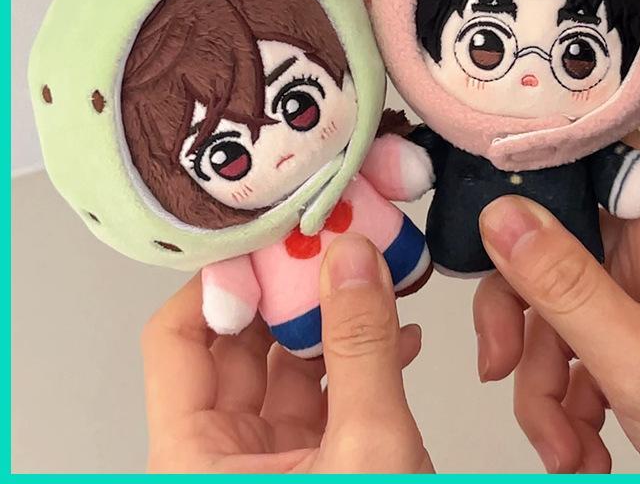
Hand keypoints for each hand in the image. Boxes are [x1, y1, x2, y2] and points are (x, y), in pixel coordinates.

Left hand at [143, 234, 432, 472]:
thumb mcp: (367, 452)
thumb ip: (359, 349)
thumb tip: (352, 260)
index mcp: (194, 461)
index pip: (178, 339)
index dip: (223, 284)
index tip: (275, 239)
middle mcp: (221, 457)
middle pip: (237, 343)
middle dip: (289, 290)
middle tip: (329, 245)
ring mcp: (271, 460)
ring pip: (287, 364)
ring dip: (332, 319)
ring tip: (373, 280)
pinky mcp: (317, 463)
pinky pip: (326, 392)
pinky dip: (359, 358)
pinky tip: (399, 335)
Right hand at [473, 133, 639, 472]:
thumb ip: (566, 286)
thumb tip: (501, 219)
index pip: (597, 149)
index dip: (536, 162)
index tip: (485, 205)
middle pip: (553, 237)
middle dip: (519, 310)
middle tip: (502, 361)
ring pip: (553, 298)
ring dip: (539, 376)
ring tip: (559, 443)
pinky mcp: (635, 324)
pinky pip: (572, 337)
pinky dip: (563, 394)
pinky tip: (578, 441)